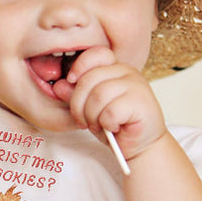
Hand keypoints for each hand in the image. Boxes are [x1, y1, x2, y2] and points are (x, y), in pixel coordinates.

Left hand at [56, 45, 165, 161]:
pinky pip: (110, 111)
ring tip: (99, 125)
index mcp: (115, 68)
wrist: (142, 145)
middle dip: (79, 105)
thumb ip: (76, 96)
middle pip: (89, 79)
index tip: (71, 82)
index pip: (95, 54)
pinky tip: (114, 127)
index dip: (79, 66)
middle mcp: (127, 72)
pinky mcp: (142, 103)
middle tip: (84, 121)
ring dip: (92, 116)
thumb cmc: (117, 126)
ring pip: (98, 95)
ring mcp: (137, 85)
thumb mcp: (90, 109)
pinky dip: (106, 124)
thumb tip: (59, 85)